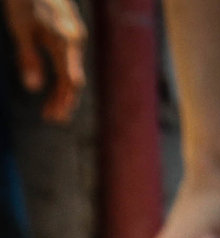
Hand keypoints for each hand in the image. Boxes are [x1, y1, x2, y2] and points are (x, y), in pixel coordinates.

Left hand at [4, 0, 82, 121]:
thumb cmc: (23, 0)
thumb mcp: (19, 28)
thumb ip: (27, 57)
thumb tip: (32, 87)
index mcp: (64, 43)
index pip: (70, 82)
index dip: (63, 102)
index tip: (54, 119)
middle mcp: (74, 41)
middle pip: (74, 78)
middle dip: (63, 100)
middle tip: (52, 118)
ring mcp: (74, 34)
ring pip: (72, 68)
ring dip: (63, 89)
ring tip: (52, 104)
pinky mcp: (69, 29)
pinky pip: (70, 58)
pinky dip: (63, 74)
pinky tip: (55, 80)